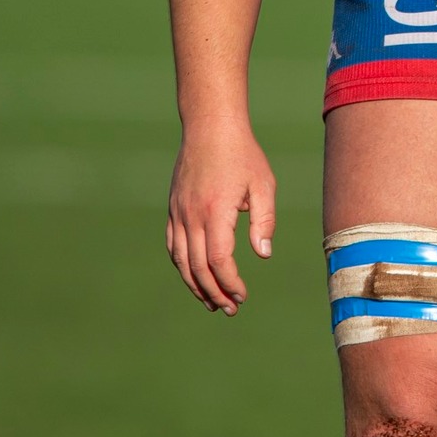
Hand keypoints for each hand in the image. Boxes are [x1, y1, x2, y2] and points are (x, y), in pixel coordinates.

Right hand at [166, 119, 275, 315]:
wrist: (210, 126)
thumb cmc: (243, 154)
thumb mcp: (263, 184)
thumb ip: (264, 221)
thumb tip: (263, 255)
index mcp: (215, 211)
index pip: (218, 260)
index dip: (229, 283)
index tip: (242, 295)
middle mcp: (192, 216)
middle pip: (197, 267)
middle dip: (214, 292)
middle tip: (229, 309)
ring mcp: (178, 212)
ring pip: (181, 260)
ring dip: (195, 285)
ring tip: (211, 302)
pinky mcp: (173, 208)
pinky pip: (173, 245)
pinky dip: (182, 266)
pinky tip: (194, 275)